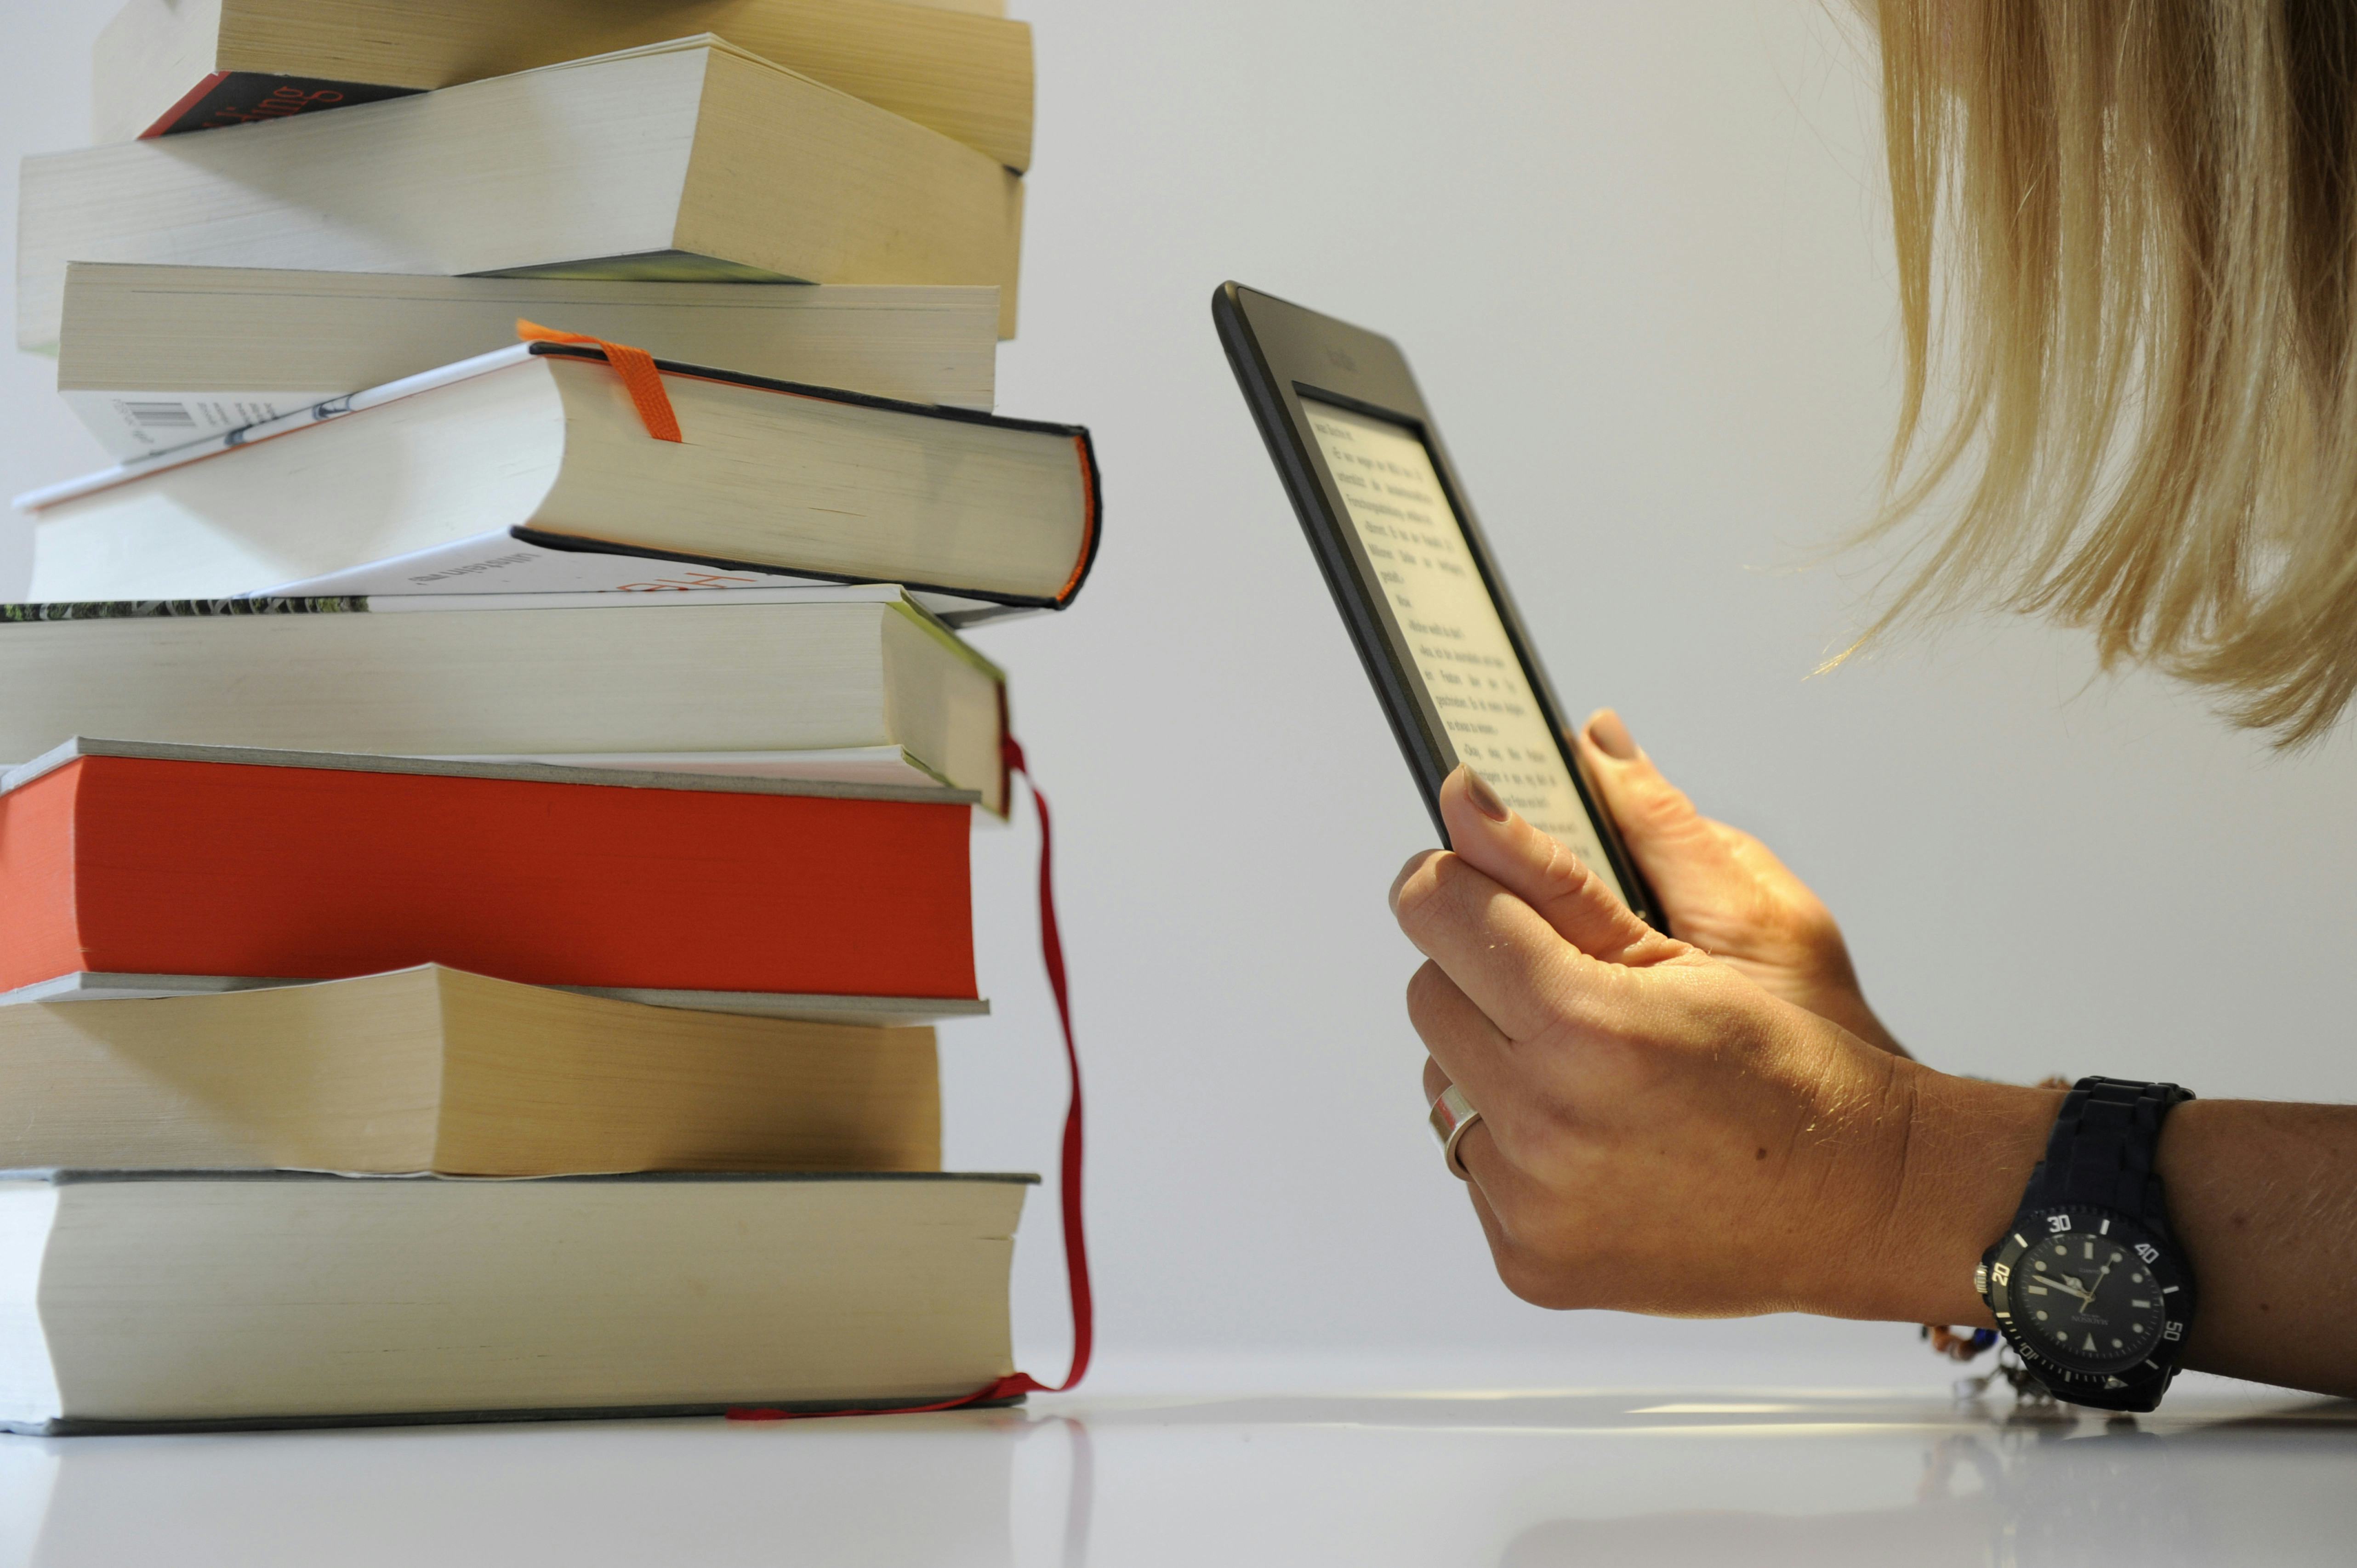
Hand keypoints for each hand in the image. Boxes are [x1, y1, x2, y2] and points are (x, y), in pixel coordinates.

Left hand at [1393, 765, 2054, 1321]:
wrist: (1868, 1199)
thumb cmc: (1804, 1058)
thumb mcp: (1712, 933)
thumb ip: (1575, 861)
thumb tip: (1474, 796)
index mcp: (1588, 1026)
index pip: (1439, 908)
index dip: (1454, 878)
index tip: (1476, 875)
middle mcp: (1545, 1124)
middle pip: (1428, 993)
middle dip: (1484, 973)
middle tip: (1571, 985)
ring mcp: (1531, 1205)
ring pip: (1442, 1079)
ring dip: (1495, 1058)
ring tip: (1594, 1068)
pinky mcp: (1528, 1260)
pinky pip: (1470, 1162)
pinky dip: (1516, 1141)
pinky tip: (1598, 1136)